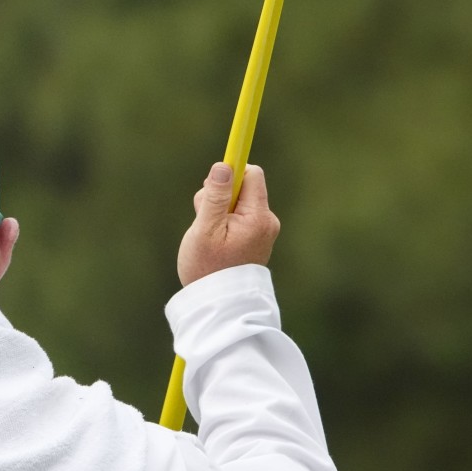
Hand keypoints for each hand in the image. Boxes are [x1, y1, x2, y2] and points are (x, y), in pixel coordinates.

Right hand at [177, 163, 280, 285]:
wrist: (218, 305)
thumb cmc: (207, 269)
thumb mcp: (205, 229)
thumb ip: (214, 196)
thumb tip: (223, 166)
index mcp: (258, 217)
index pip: (252, 174)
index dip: (232, 172)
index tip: (215, 179)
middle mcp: (267, 221)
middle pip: (243, 187)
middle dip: (219, 196)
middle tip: (204, 220)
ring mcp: (263, 230)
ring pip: (238, 202)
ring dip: (219, 211)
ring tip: (209, 236)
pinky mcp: (257, 238)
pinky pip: (239, 217)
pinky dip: (224, 223)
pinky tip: (216, 242)